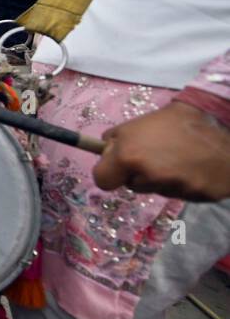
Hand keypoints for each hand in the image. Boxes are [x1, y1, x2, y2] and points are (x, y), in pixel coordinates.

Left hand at [94, 102, 229, 201]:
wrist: (225, 135)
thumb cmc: (179, 123)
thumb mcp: (140, 122)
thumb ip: (117, 138)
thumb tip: (104, 149)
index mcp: (128, 155)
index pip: (102, 180)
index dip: (109, 172)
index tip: (119, 166)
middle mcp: (147, 175)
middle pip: (131, 184)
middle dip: (138, 173)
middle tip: (155, 156)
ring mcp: (171, 188)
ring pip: (154, 189)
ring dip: (160, 179)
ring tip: (177, 159)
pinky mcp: (193, 196)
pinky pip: (178, 193)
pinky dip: (182, 184)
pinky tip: (192, 169)